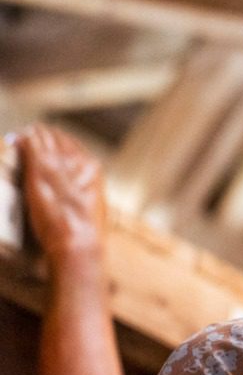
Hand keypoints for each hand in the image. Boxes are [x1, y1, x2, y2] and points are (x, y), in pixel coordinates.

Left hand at [14, 125, 106, 264]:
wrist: (78, 240)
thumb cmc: (85, 232)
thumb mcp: (91, 208)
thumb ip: (83, 193)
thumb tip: (78, 192)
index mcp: (93, 171)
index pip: (75, 147)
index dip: (61, 143)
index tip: (49, 143)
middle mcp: (78, 162)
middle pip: (61, 139)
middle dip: (46, 136)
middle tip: (33, 135)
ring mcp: (58, 165)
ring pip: (45, 137)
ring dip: (34, 135)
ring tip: (23, 135)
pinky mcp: (40, 169)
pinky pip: (31, 144)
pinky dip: (24, 140)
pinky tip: (16, 138)